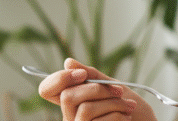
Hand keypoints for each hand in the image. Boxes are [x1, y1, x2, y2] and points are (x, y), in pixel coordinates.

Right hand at [39, 58, 156, 120]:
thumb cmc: (130, 108)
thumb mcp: (114, 87)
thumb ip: (93, 77)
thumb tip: (68, 62)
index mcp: (72, 102)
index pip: (47, 90)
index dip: (58, 79)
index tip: (83, 74)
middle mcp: (70, 118)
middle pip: (67, 96)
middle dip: (97, 89)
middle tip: (120, 90)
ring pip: (85, 110)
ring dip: (113, 103)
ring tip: (129, 106)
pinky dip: (117, 116)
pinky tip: (127, 117)